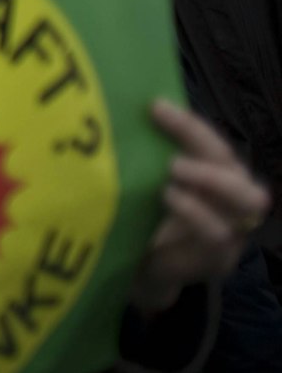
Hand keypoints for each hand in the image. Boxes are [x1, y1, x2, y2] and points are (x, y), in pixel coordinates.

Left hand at [131, 100, 270, 314]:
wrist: (139, 267)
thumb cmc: (147, 216)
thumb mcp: (149, 182)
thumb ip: (151, 155)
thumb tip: (126, 109)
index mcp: (216, 177)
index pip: (214, 145)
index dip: (190, 125)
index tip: (156, 106)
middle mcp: (232, 201)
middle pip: (239, 171)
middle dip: (208, 152)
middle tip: (172, 156)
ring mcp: (233, 231)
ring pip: (246, 201)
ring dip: (210, 181)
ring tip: (171, 176)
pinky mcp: (219, 259)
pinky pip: (218, 234)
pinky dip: (195, 213)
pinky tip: (170, 198)